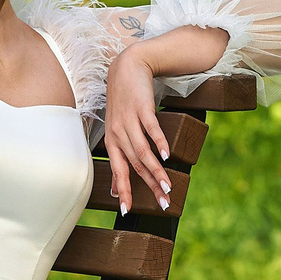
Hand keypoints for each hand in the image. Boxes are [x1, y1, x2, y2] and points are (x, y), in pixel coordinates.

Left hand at [103, 46, 173, 217]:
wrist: (126, 67)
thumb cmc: (124, 101)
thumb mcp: (118, 128)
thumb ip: (121, 153)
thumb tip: (118, 182)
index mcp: (113, 141)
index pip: (118, 171)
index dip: (123, 191)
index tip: (127, 212)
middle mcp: (118, 133)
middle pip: (134, 165)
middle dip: (148, 187)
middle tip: (162, 204)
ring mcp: (129, 120)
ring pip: (143, 151)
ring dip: (156, 171)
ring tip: (168, 187)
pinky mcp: (141, 107)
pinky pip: (151, 128)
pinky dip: (159, 142)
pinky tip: (168, 156)